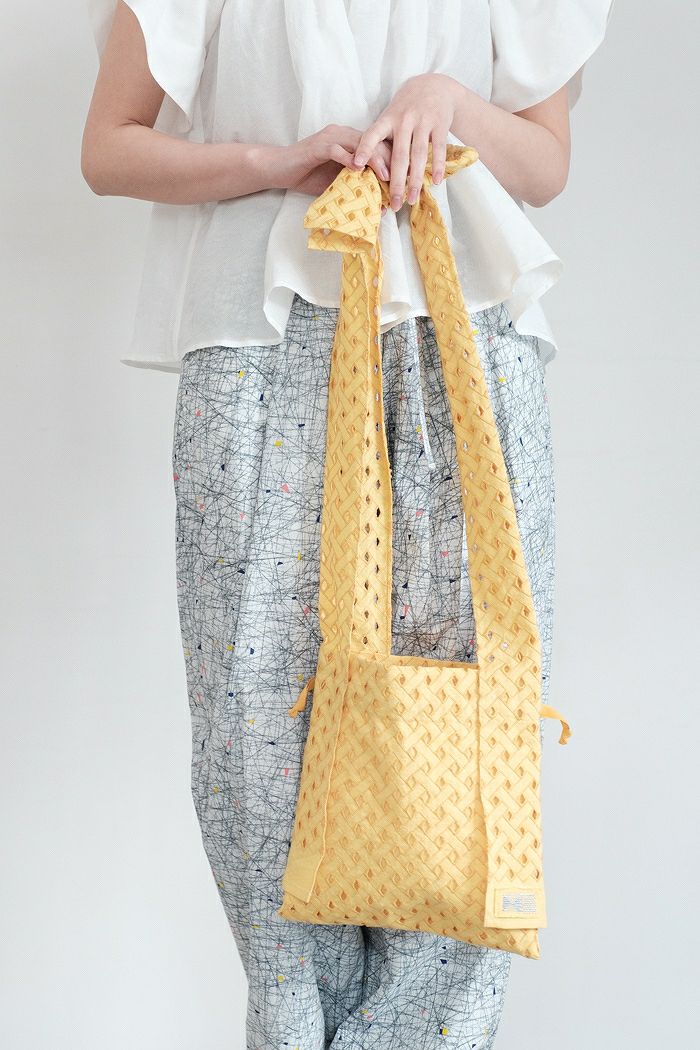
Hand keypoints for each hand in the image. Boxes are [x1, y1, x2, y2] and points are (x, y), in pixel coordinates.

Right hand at [279, 123, 391, 198]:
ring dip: (374, 160)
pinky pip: (337, 150)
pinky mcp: (317, 146)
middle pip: (374, 142)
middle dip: (391, 160)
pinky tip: (358, 170)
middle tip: (402, 179)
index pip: (379, 146)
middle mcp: (344, 134)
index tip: (407, 178)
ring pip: (359, 144)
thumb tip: (380, 203)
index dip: (395, 160)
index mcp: (351, 141)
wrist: (280, 168)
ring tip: (386, 176)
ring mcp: (331, 138)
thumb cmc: (308, 176)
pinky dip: (348, 159)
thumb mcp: (338, 182)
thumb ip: (357, 185)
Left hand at [351, 73, 462, 210]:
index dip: (365, 148)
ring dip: (416, 180)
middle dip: (396, 182)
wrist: (434, 86)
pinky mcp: (440, 124)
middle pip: (399, 156)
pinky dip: (438, 166)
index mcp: (388, 118)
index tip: (357, 164)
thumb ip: (381, 138)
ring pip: (419, 156)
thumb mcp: (390, 116)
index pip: (373, 134)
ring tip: (412, 200)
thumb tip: (365, 168)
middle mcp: (404, 120)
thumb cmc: (406, 108)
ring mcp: (423, 121)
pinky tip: (436, 182)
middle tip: (394, 204)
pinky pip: (439, 149)